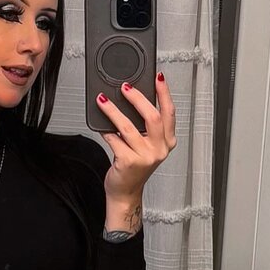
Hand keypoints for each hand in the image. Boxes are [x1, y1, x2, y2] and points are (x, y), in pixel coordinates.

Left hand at [95, 74, 176, 201]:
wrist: (125, 192)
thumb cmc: (134, 167)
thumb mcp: (146, 145)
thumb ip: (145, 127)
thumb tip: (131, 100)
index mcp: (168, 142)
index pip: (169, 112)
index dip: (164, 93)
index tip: (158, 78)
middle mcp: (159, 149)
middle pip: (152, 116)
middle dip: (137, 98)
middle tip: (125, 87)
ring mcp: (145, 156)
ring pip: (128, 126)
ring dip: (113, 110)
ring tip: (103, 100)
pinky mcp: (129, 161)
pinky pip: (114, 138)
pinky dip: (105, 130)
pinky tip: (100, 124)